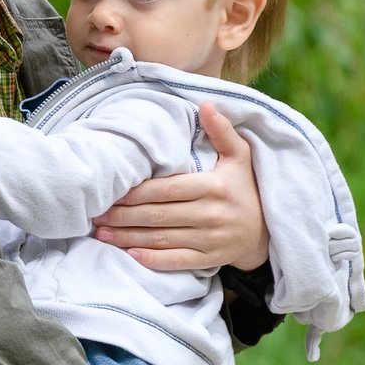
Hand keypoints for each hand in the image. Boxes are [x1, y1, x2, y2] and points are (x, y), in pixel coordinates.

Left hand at [92, 102, 268, 270]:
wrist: (267, 231)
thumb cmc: (245, 187)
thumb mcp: (239, 156)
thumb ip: (221, 131)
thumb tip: (204, 104)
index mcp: (213, 187)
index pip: (166, 190)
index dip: (136, 193)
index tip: (112, 193)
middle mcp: (211, 214)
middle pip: (158, 216)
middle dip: (123, 216)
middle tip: (96, 214)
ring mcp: (210, 240)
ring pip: (162, 239)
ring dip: (128, 238)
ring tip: (101, 234)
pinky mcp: (210, 259)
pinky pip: (176, 261)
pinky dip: (152, 260)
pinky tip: (130, 255)